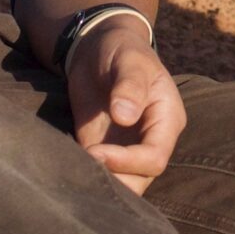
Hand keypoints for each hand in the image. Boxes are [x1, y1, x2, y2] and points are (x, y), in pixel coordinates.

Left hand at [66, 23, 186, 195]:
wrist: (99, 48)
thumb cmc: (122, 50)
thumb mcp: (129, 61)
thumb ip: (130, 86)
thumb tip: (125, 115)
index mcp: (166, 121)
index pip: (155, 157)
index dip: (128, 162)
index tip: (96, 152)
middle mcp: (150, 141)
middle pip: (141, 179)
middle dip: (115, 181)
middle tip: (82, 168)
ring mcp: (127, 149)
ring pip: (123, 184)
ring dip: (100, 185)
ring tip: (73, 173)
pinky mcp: (103, 150)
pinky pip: (100, 175)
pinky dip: (86, 178)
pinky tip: (67, 171)